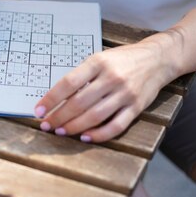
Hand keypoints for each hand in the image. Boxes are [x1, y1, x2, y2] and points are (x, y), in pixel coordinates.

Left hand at [34, 40, 176, 142]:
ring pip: (95, 116)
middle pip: (79, 102)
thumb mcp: (100, 59)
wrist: (157, 59)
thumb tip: (57, 97)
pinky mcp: (137, 107)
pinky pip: (116, 126)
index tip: (38, 110)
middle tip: (47, 125)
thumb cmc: (122, 60)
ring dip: (74, 127)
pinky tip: (86, 137)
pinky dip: (99, 135)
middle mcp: (111, 78)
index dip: (51, 99)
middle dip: (59, 117)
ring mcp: (125, 94)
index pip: (68, 83)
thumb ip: (82, 75)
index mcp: (98, 62)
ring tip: (61, 131)